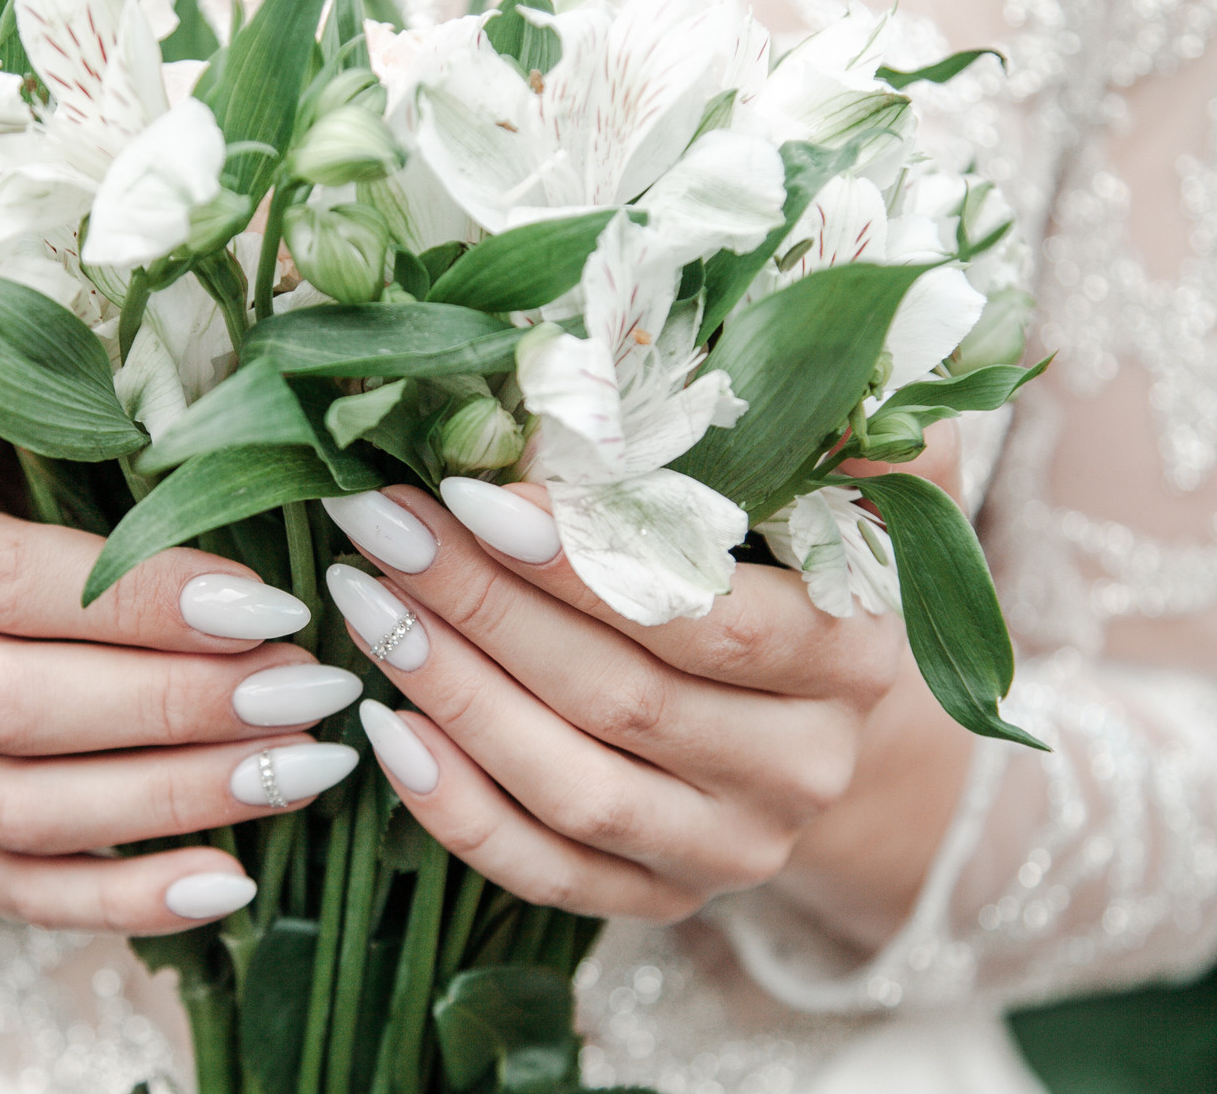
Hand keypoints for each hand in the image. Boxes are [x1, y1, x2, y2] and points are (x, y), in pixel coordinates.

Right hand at [0, 386, 365, 932]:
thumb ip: (19, 394)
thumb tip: (85, 290)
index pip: (18, 584)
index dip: (146, 600)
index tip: (274, 606)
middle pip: (30, 707)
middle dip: (186, 703)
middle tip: (319, 689)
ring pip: (36, 812)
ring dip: (182, 798)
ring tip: (311, 768)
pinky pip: (27, 895)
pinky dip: (129, 901)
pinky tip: (233, 884)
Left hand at [320, 422, 972, 929]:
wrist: (810, 713)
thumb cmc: (788, 563)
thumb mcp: (832, 484)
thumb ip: (828, 423)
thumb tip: (797, 318)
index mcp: (851, 657)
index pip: (709, 619)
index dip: (585, 564)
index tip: (476, 493)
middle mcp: (804, 769)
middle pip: (624, 698)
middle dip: (485, 604)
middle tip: (382, 523)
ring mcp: (729, 848)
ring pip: (574, 787)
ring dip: (455, 692)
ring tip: (365, 602)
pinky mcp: (662, 897)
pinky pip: (545, 870)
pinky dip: (455, 807)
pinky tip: (386, 727)